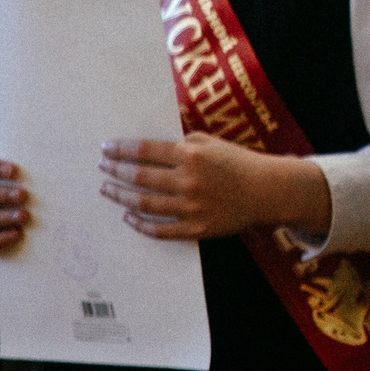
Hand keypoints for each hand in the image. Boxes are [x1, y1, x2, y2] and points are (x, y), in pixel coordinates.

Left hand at [99, 134, 331, 241]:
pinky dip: (139, 224)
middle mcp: (188, 180)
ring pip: (143, 203)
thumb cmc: (239, 163)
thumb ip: (184, 141)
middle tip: (102, 168)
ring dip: (120, 196)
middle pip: (139, 176)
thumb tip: (152, 143)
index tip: (106, 149)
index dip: (121, 149)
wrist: (267, 191)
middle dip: (115, 171)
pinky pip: (158, 229)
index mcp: (192, 155)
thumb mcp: (213, 143)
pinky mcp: (195, 228)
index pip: (145, 150)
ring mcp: (190, 206)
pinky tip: (127, 217)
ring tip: (107, 190)